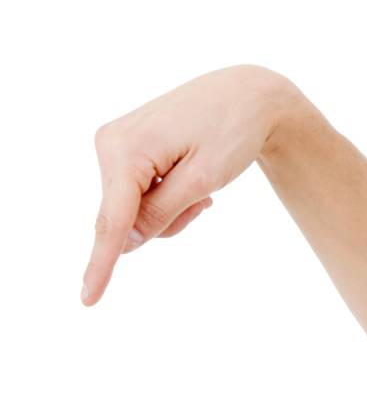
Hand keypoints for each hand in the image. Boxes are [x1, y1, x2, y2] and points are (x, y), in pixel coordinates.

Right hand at [82, 64, 295, 305]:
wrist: (250, 94)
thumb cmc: (234, 130)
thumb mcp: (204, 179)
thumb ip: (161, 213)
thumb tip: (126, 244)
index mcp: (125, 150)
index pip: (112, 220)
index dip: (101, 264)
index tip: (88, 299)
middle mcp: (110, 144)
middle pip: (127, 218)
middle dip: (167, 220)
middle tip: (206, 200)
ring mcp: (115, 143)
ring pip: (134, 209)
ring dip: (170, 207)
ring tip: (204, 183)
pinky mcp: (126, 146)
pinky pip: (138, 192)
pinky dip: (167, 194)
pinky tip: (192, 174)